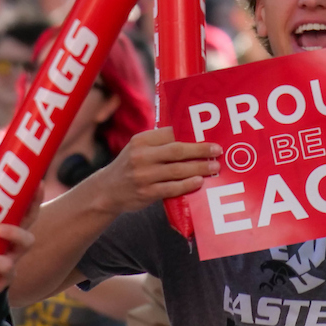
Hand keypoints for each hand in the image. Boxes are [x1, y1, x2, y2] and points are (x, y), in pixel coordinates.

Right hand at [90, 127, 219, 215]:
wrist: (107, 191)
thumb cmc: (131, 166)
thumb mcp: (138, 148)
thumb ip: (159, 143)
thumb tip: (193, 137)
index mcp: (141, 140)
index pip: (170, 132)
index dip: (191, 133)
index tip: (209, 134)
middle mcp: (141, 156)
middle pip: (177, 150)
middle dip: (201, 150)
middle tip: (217, 151)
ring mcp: (143, 175)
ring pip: (178, 170)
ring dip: (200, 168)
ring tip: (214, 167)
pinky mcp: (146, 192)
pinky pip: (172, 188)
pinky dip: (187, 184)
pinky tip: (199, 181)